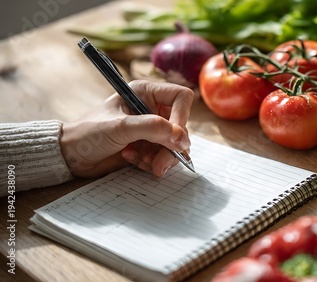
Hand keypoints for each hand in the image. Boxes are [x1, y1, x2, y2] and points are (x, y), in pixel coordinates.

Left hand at [60, 80, 193, 177]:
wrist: (70, 156)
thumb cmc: (89, 133)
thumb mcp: (121, 127)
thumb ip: (154, 129)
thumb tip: (182, 139)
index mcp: (146, 93)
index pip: (181, 98)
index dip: (182, 118)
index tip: (174, 139)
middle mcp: (152, 109)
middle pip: (180, 127)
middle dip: (170, 147)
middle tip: (159, 163)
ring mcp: (151, 129)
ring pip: (175, 145)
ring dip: (161, 157)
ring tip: (141, 161)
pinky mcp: (148, 146)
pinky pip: (164, 156)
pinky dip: (152, 162)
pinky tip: (133, 160)